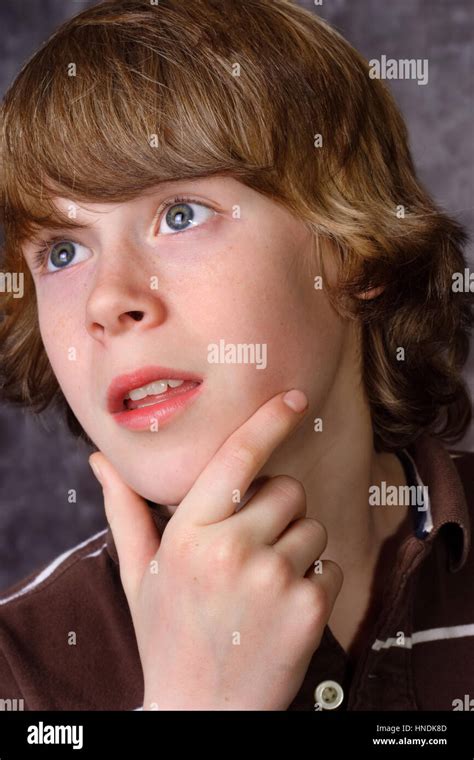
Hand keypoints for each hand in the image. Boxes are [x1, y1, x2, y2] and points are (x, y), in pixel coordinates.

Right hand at [89, 389, 342, 709]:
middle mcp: (230, 550)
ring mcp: (273, 580)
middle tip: (251, 547)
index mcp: (187, 534)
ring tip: (262, 585)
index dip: (267, 422)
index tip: (292, 396)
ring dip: (296, 547)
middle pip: (287, 490)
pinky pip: (331, 566)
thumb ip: (125, 510)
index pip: (236, 460)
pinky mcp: (309, 610)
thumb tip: (99, 460)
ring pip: (312, 527)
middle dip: (277, 511)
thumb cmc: (168, 636)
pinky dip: (315, 583)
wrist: (202, 714)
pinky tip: (282, 611)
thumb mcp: (141, 573)